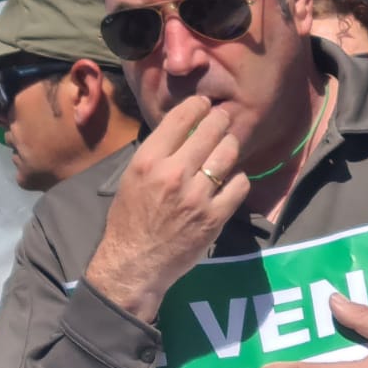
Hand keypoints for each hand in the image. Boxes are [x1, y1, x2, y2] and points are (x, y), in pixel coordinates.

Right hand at [84, 96, 248, 319]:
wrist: (134, 263)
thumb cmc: (128, 220)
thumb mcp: (132, 178)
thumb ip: (157, 154)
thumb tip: (182, 131)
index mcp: (149, 161)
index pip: (181, 118)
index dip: (197, 105)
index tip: (204, 104)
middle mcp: (174, 174)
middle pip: (211, 130)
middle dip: (220, 119)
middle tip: (223, 119)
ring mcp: (197, 196)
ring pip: (228, 153)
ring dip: (230, 145)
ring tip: (227, 146)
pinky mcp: (215, 216)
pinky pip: (239, 184)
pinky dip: (238, 178)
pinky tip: (230, 180)